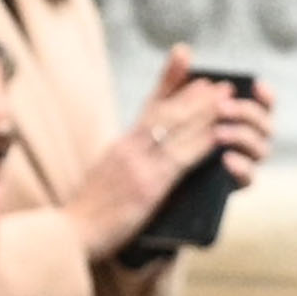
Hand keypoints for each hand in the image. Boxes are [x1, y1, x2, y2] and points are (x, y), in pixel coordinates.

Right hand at [65, 50, 274, 261]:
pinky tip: (218, 136)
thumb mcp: (108, 181)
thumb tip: (149, 167)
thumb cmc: (89, 214)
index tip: (186, 63)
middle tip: (219, 83)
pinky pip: (179, 159)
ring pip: (175, 129)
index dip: (170, 83)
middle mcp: (129, 147)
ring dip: (205, 112)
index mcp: (121, 145)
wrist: (70, 232)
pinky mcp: (146, 185)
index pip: (150, 107)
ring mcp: (138, 164)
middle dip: (195, 95)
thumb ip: (128, 168)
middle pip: (167, 111)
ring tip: (226, 99)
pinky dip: (201, 144)